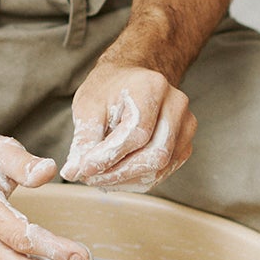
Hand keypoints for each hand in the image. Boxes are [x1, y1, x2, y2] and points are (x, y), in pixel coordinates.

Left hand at [59, 62, 194, 191]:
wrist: (130, 80)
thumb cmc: (108, 89)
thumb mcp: (88, 106)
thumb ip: (84, 139)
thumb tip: (74, 172)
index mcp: (152, 87)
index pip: (136, 133)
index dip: (109, 156)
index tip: (84, 169)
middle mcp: (176, 104)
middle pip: (154, 154)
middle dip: (119, 172)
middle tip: (90, 178)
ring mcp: (185, 123)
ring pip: (161, 166)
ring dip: (128, 179)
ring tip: (100, 177)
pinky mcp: (185, 141)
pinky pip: (166, 169)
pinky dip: (140, 178)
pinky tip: (118, 175)